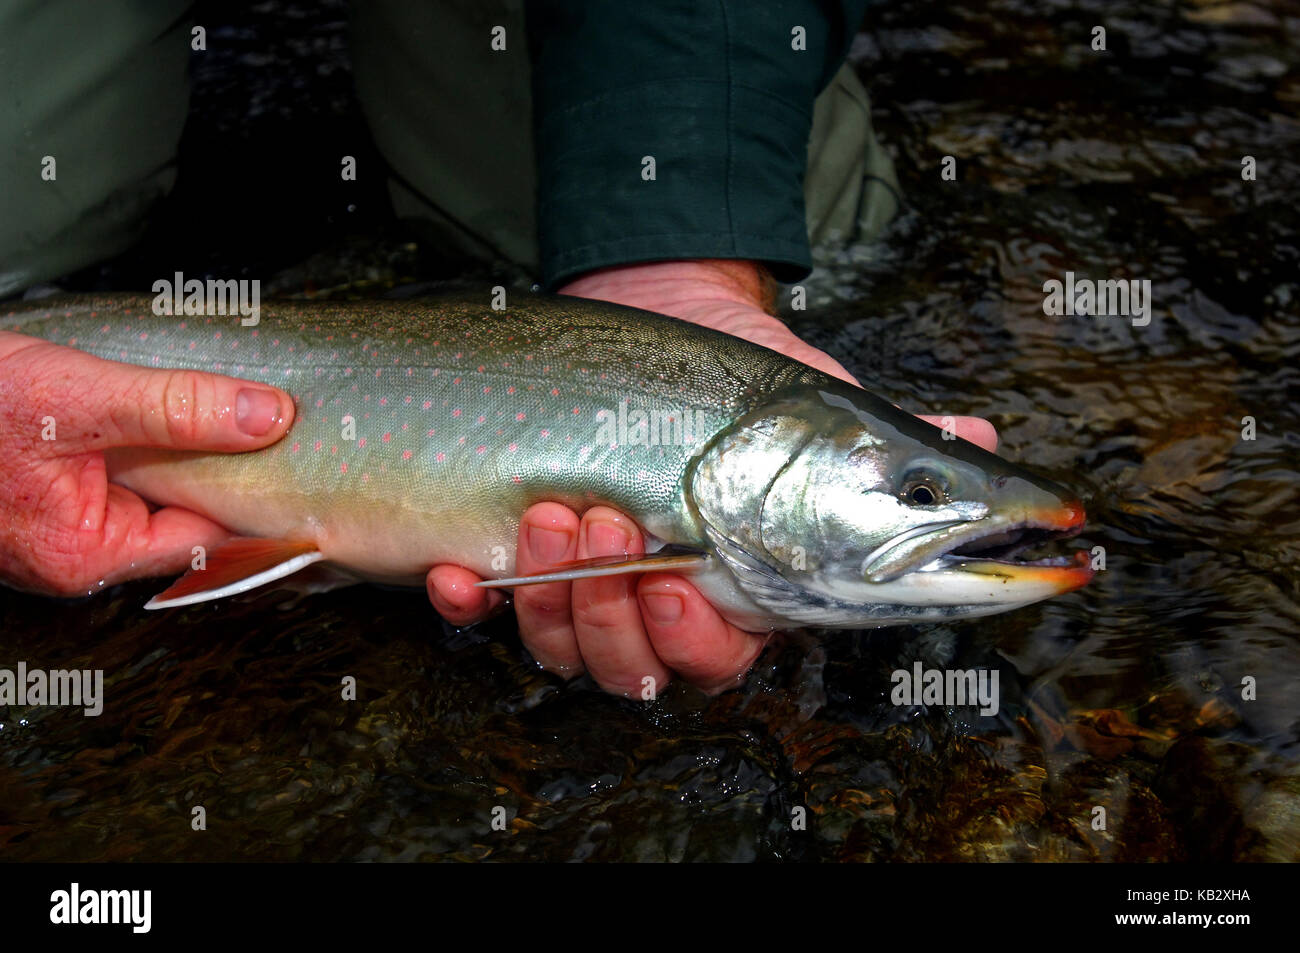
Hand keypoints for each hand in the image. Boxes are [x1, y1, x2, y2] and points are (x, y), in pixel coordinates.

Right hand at [0, 332, 292, 595]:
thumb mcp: (79, 398)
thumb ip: (174, 409)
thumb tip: (266, 416)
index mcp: (87, 554)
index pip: (209, 540)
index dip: (257, 500)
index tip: (302, 464)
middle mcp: (76, 555)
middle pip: (186, 518)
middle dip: (227, 472)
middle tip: (280, 427)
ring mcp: (61, 529)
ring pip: (156, 495)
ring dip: (188, 456)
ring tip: (240, 414)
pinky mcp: (52, 499)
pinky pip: (124, 478)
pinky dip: (152, 447)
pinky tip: (177, 412)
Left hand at [426, 260, 999, 695]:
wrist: (664, 314)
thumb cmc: (749, 377)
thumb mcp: (826, 408)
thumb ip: (897, 445)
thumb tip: (983, 437)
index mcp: (739, 591)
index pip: (720, 658)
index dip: (697, 641)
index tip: (687, 585)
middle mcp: (661, 605)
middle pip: (634, 665)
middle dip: (615, 609)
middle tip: (613, 524)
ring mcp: (587, 586)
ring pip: (564, 648)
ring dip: (552, 594)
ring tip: (556, 512)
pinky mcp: (524, 558)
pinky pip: (489, 612)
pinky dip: (471, 601)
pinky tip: (460, 569)